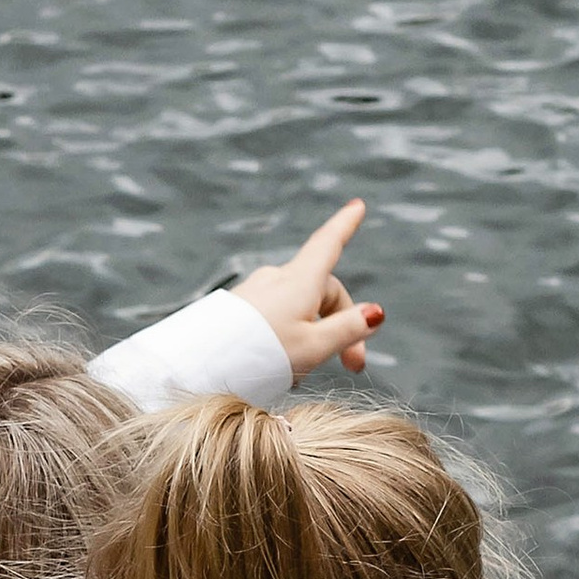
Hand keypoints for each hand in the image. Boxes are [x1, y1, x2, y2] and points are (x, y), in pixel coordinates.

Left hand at [232, 199, 383, 381]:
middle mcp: (277, 280)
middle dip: (342, 325)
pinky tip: (278, 367)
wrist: (202, 365)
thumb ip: (347, 329)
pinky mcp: (240, 309)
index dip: (345, 226)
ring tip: (304, 372)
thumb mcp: (315, 347)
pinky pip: (277, 317)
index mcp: (300, 281)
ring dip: (314, 335)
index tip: (357, 206)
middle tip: (353, 366)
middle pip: (323, 292)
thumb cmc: (261, 356)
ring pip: (300, 308)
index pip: (328, 245)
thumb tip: (376, 312)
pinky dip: (289, 336)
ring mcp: (257, 293)